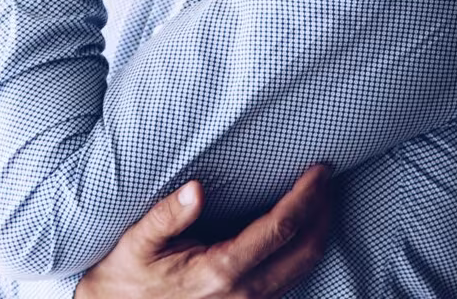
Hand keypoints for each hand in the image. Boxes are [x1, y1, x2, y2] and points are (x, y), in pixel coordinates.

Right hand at [75, 166, 332, 298]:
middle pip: (306, 250)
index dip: (306, 198)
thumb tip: (196, 188)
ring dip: (319, 230)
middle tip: (327, 177)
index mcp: (221, 270)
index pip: (281, 229)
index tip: (319, 170)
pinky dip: (304, 249)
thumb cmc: (128, 274)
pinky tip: (300, 228)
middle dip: (324, 211)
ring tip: (321, 196)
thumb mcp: (139, 241)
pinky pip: (292, 278)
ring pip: (305, 268)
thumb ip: (168, 216)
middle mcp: (245, 292)